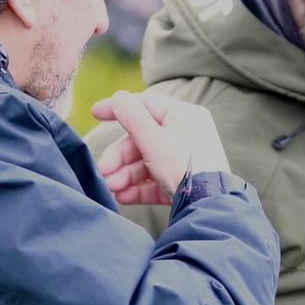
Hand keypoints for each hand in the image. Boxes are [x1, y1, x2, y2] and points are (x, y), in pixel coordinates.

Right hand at [90, 90, 231, 205]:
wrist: (209, 207)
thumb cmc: (185, 167)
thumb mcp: (154, 140)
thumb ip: (132, 117)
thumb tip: (118, 98)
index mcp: (184, 116)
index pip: (146, 105)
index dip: (119, 109)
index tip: (95, 114)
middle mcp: (185, 135)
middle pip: (141, 139)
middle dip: (119, 157)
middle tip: (104, 171)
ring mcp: (183, 160)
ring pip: (146, 163)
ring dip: (125, 175)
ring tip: (112, 188)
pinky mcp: (182, 183)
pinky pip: (155, 181)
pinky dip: (138, 188)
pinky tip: (123, 197)